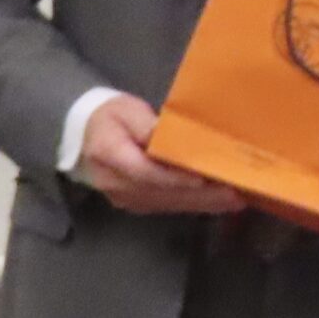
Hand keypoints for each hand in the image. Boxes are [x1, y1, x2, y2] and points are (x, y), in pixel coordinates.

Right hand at [81, 95, 245, 215]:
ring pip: (167, 203)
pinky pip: (165, 206)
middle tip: (234, 194)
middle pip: (162, 193)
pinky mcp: (134, 203)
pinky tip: (215, 202)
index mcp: (109, 155)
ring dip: (201, 204)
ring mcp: (124, 198)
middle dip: (200, 195)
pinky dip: (191, 204)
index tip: (202, 179)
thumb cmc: (110, 117)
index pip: (146, 172)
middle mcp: (115, 183)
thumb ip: (148, 126)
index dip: (174, 178)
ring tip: (234, 200)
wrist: (84, 135)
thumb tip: (170, 139)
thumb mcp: (127, 111)